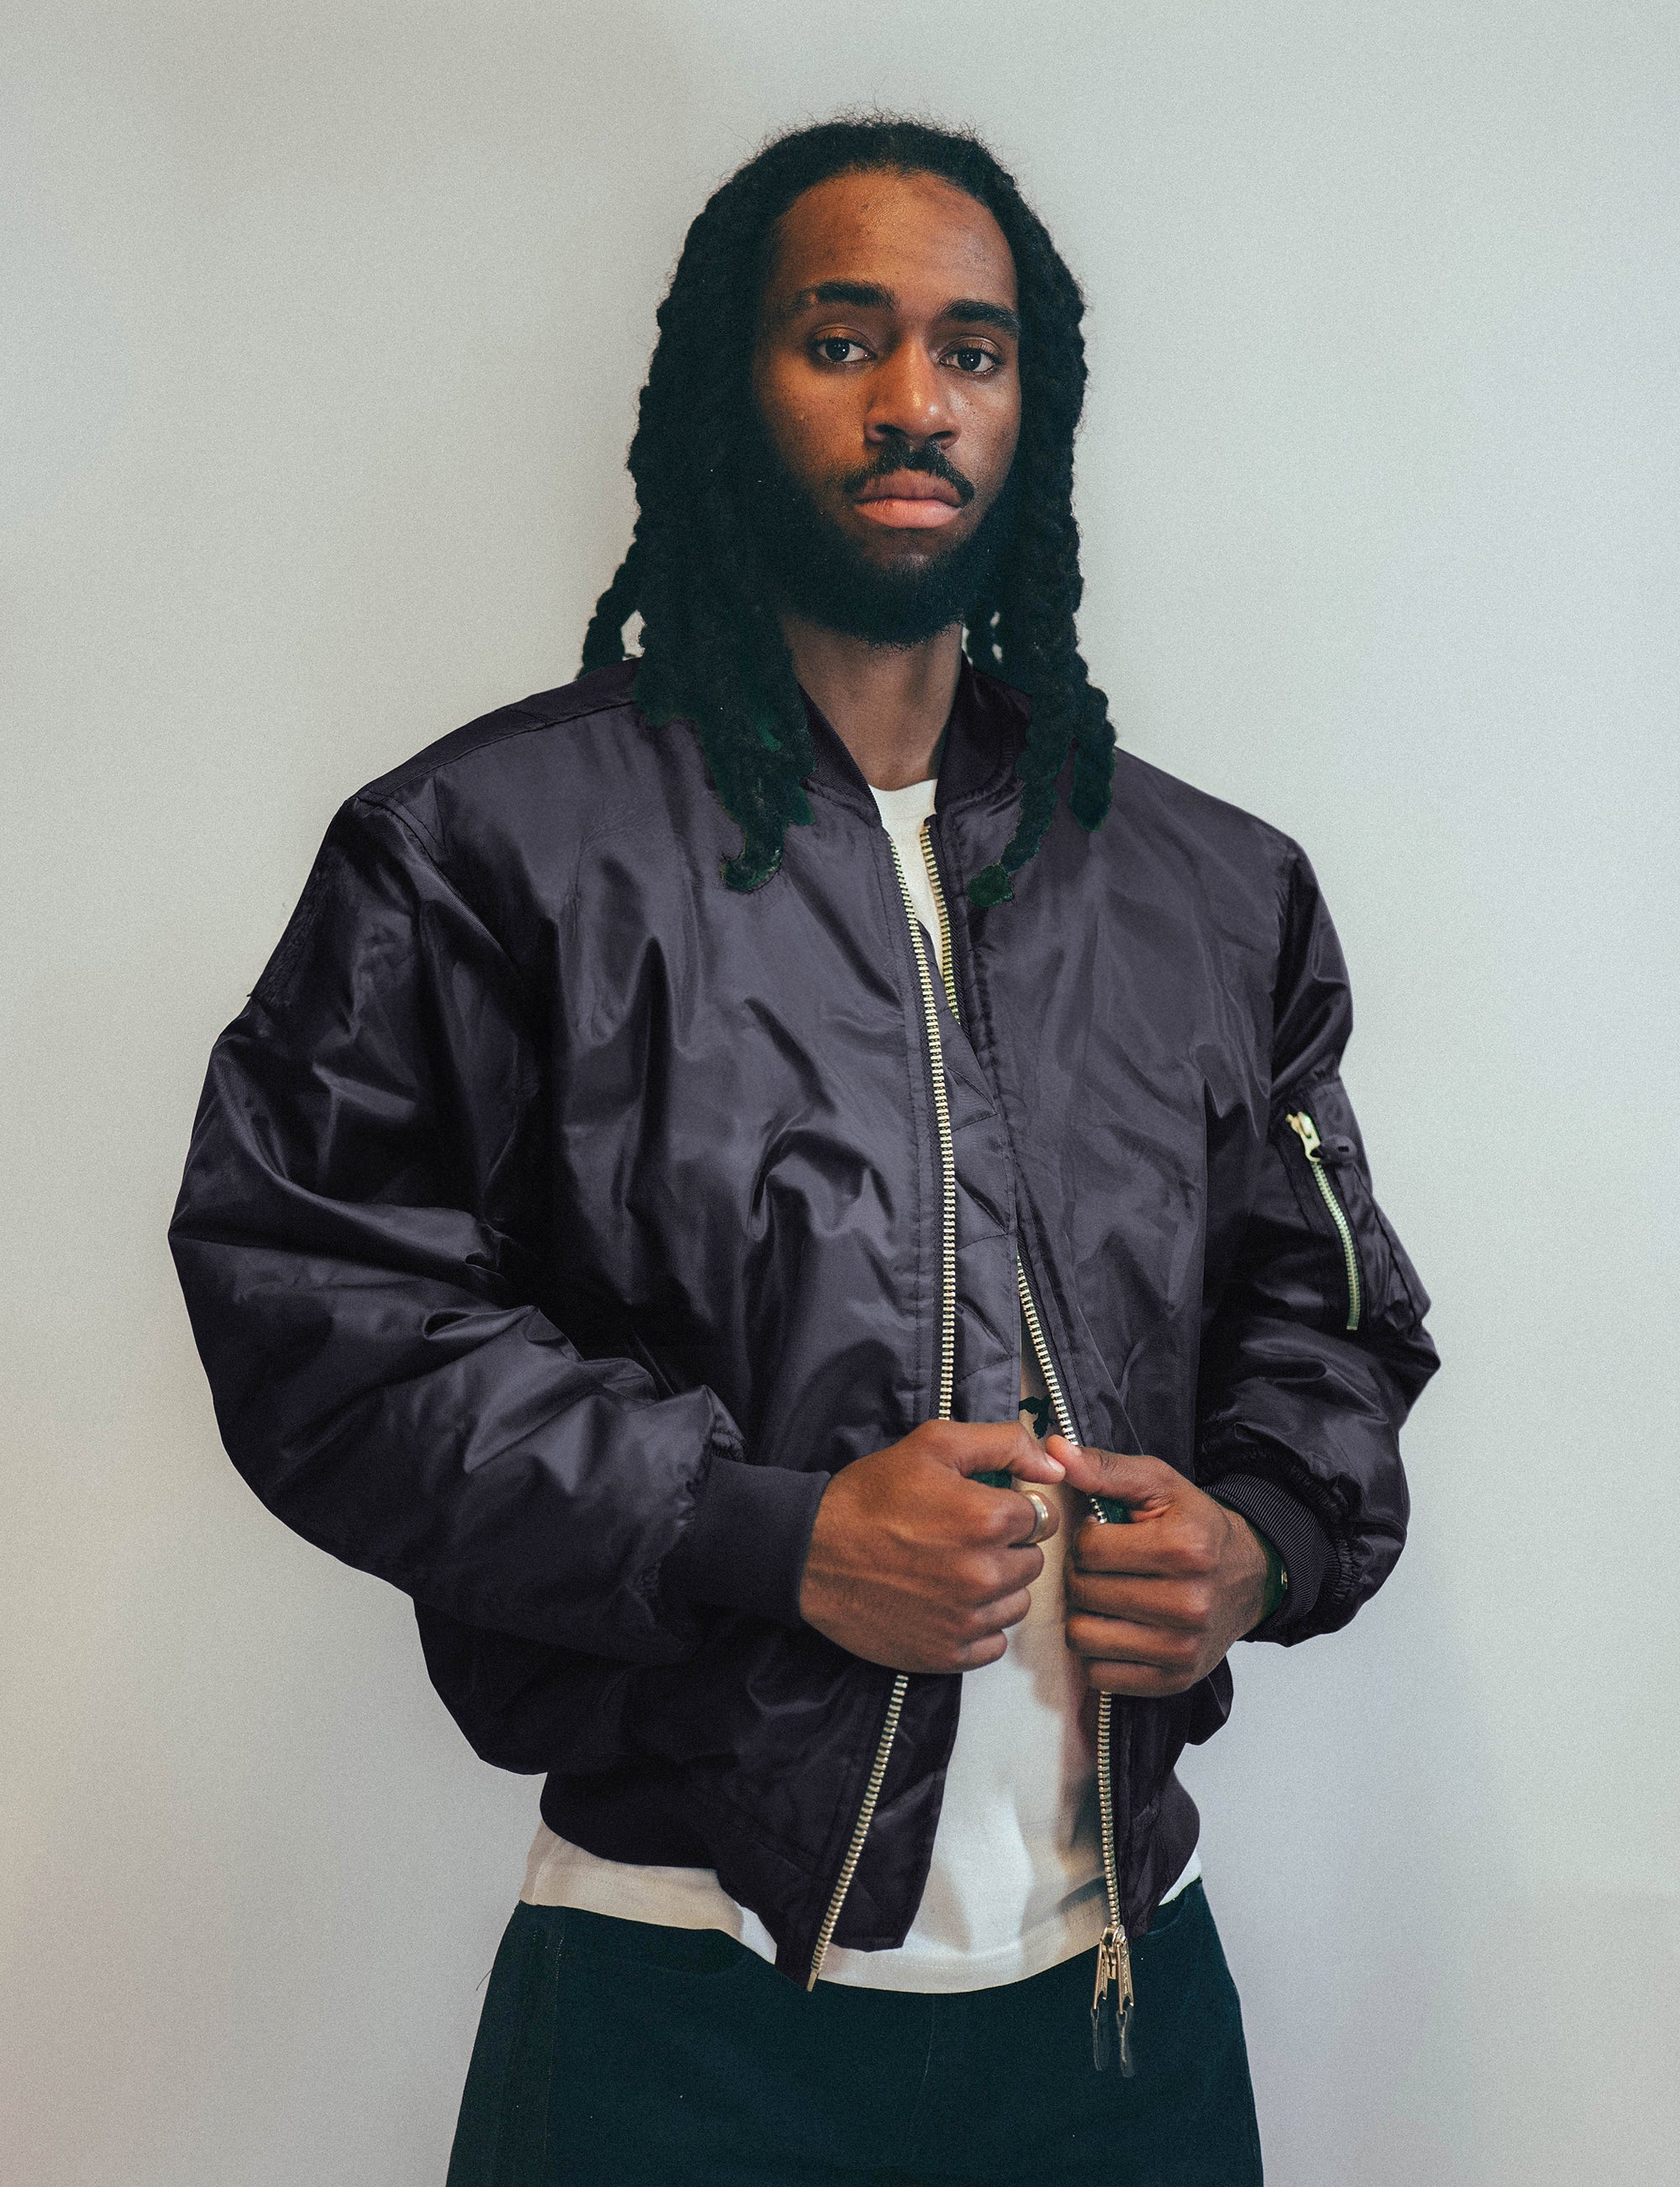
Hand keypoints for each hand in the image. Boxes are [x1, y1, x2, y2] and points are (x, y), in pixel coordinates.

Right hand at [799, 1421, 1067, 1674]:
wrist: (811, 1553)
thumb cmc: (870, 1497)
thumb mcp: (934, 1445)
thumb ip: (1005, 1444)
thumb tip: (1057, 1466)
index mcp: (987, 1520)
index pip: (1041, 1516)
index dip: (1012, 1508)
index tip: (979, 1508)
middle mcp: (984, 1575)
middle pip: (1032, 1561)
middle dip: (1006, 1547)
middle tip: (959, 1537)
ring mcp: (967, 1620)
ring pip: (1017, 1603)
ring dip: (996, 1587)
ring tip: (950, 1569)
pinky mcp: (948, 1654)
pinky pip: (994, 1643)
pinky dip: (977, 1625)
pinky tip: (946, 1603)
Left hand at [1047, 1438, 1271, 1696]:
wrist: (1249, 1576)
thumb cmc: (1196, 1527)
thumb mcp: (1158, 1485)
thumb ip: (1104, 1468)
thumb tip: (1054, 1450)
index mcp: (1183, 1548)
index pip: (1088, 1549)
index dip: (1085, 1539)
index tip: (1103, 1537)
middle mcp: (1188, 1603)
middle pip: (1084, 1593)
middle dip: (1082, 1576)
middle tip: (1103, 1569)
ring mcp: (1181, 1648)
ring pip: (1084, 1636)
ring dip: (1084, 1615)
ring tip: (1106, 1597)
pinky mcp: (1173, 1679)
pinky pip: (1100, 1673)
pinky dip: (1098, 1652)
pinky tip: (1117, 1627)